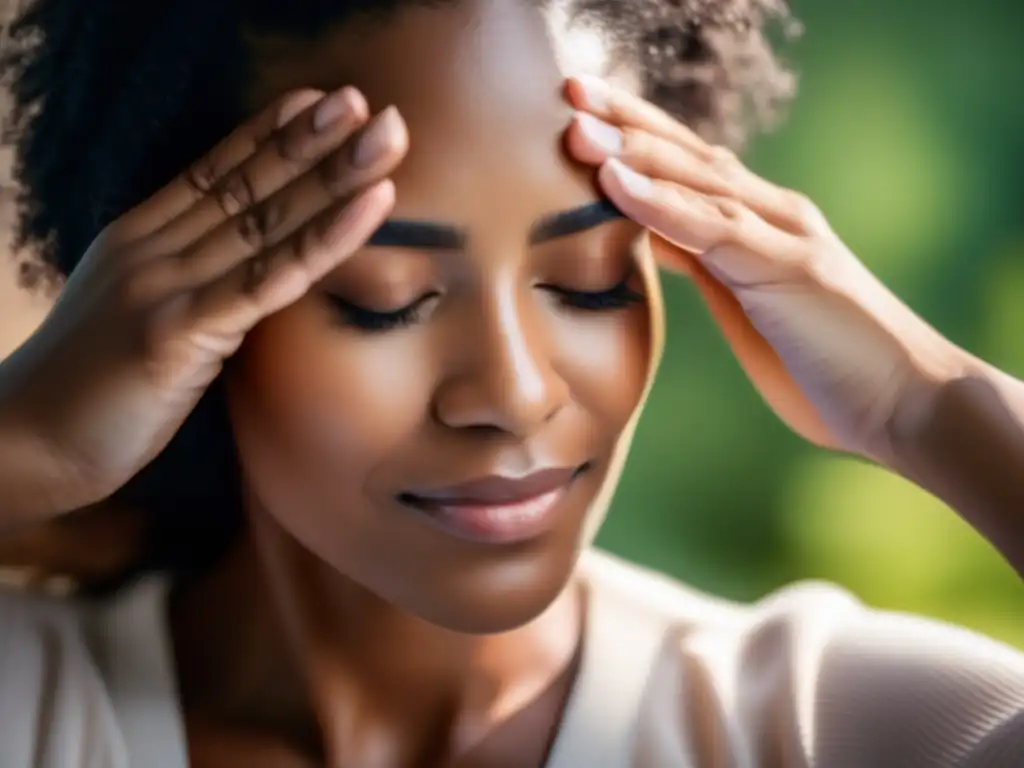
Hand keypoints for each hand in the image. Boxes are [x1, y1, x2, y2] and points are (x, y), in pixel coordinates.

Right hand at [0, 86, 407, 514]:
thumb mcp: (137, 315)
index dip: (271, 135)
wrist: (25, 443)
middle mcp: (152, 250)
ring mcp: (163, 287)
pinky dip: (322, 241)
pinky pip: (265, 281)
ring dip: (333, 176)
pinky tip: (367, 209)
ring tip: (385, 138)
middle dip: (316, 142)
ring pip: (264, 222)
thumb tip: (248, 271)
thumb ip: (187, 284)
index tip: (322, 102)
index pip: (215, 173)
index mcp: (139, 240)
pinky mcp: (177, 334)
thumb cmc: (89, 388)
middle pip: (248, 185)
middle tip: (374, 108)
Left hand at [562, 76, 964, 461]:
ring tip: (577, 127)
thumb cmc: (825, 363)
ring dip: (634, 150)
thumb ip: (704, 263)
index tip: (581, 118)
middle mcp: (772, 214)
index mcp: (758, 225)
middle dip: (626, 122)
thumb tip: (649, 234)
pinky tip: (616, 180)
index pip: (687, 167)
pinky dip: (661, 201)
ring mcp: (783, 234)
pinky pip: (713, 226)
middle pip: (688, 154)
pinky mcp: (789, 265)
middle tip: (569, 94)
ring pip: (698, 177)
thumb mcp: (746, 306)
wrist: (907, 402)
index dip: (633, 138)